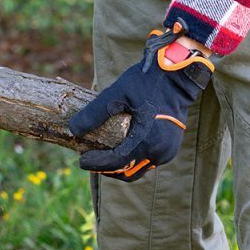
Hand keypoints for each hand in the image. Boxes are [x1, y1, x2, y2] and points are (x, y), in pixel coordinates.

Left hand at [67, 29, 214, 181]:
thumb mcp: (116, 94)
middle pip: (127, 172)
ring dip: (118, 166)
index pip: (117, 162)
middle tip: (87, 159)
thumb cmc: (145, 83)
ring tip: (99, 156)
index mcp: (148, 141)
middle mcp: (160, 152)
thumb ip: (94, 113)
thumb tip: (74, 130)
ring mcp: (167, 152)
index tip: (80, 160)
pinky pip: (146, 161)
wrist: (176, 77)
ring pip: (137, 169)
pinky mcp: (168, 148)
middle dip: (106, 169)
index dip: (96, 163)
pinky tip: (117, 151)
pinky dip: (130, 160)